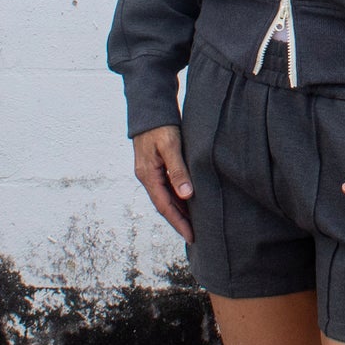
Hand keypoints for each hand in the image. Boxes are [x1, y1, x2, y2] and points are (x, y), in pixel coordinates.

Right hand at [132, 126, 193, 241]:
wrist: (149, 108)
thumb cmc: (160, 126)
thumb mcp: (171, 146)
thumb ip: (178, 170)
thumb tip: (187, 195)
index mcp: (148, 175)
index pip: (165, 206)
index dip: (179, 222)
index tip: (191, 236)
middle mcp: (147, 176)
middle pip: (164, 205)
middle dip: (179, 221)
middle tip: (196, 235)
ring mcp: (151, 172)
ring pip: (166, 197)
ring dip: (179, 210)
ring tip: (196, 223)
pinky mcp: (157, 166)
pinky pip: (168, 187)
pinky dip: (178, 197)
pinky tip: (190, 201)